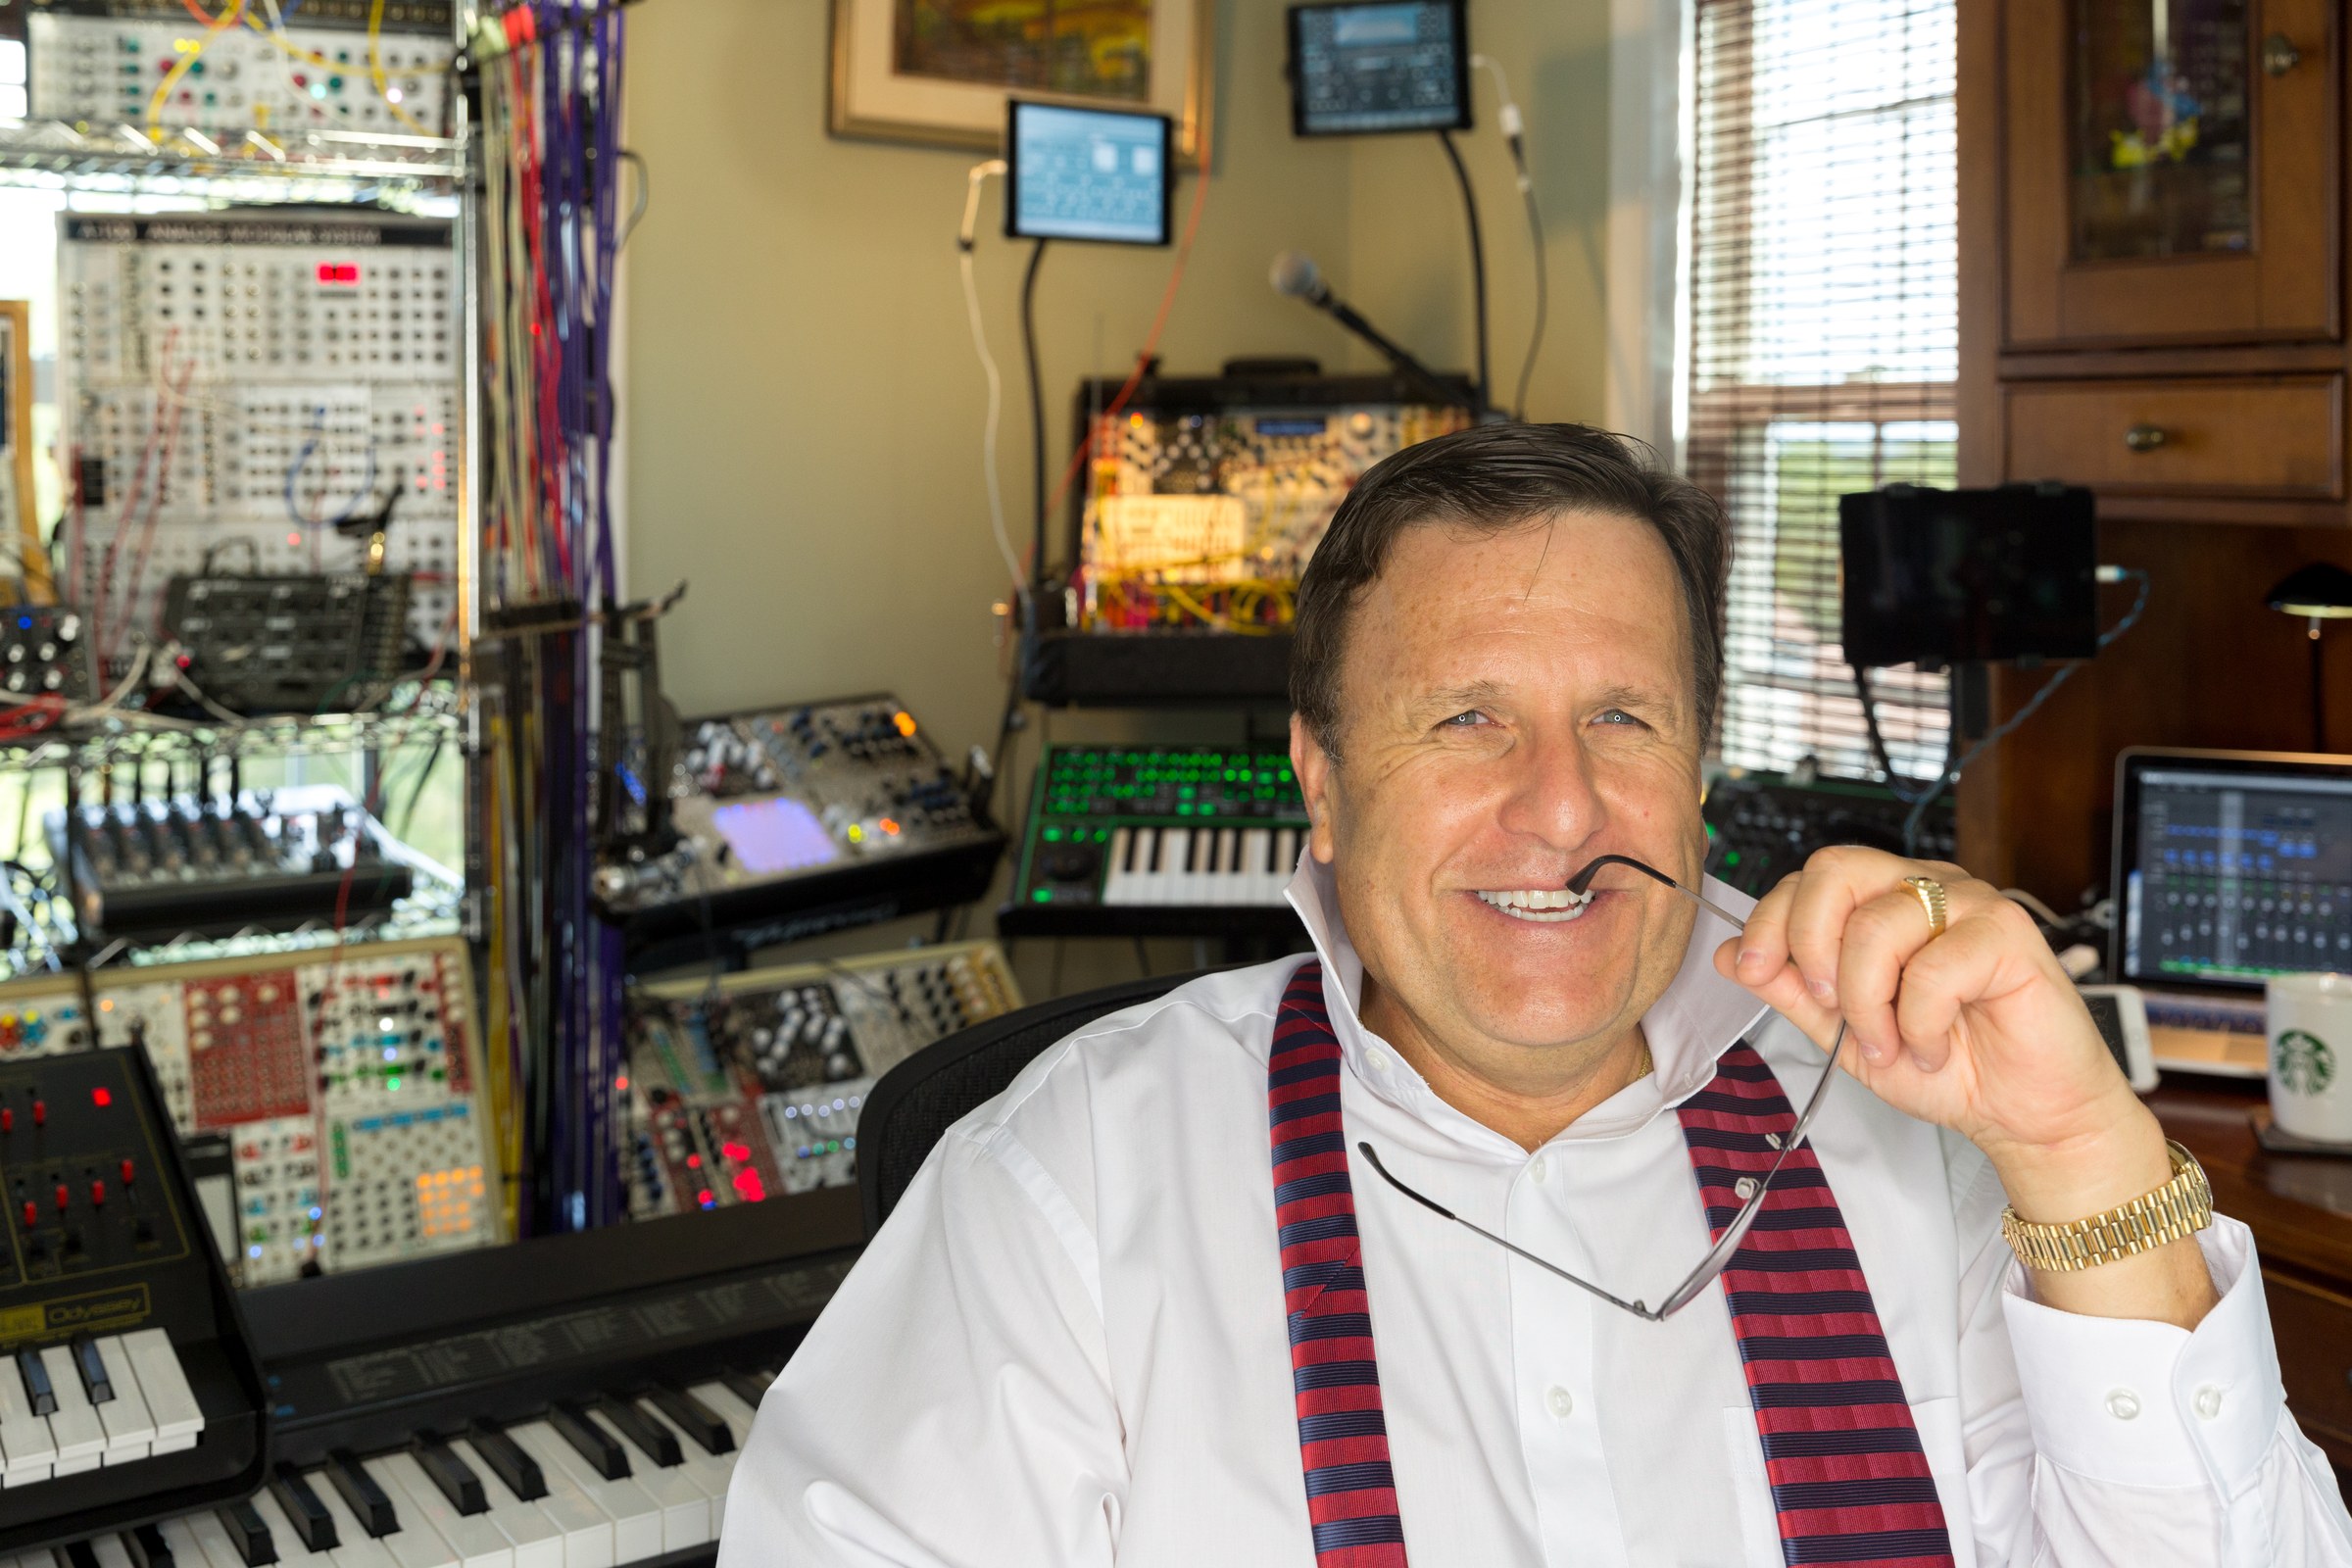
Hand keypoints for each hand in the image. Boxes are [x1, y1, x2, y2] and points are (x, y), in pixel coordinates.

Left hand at [1710, 846, 2133, 1161]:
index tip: (1755, 970)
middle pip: (1833, 870)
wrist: (2024, 1114)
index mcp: (1884, 900)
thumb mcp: (1845, 1032)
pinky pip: (1933, 966)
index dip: (1770, 920)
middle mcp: (1925, 888)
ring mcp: (1969, 904)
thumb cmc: (1947, 1066)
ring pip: (1876, 926)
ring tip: (1889, 1044)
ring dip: (1868, 1005)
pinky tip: (1935, 1046)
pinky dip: (1919, 1023)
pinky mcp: (2008, 933)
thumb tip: (1729, 954)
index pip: (1808, 877)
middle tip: (1827, 1006)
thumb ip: (1790, 990)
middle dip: (1810, 946)